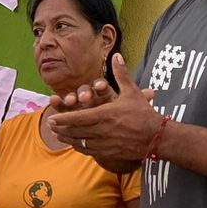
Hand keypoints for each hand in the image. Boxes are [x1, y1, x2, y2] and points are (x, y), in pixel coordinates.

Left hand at [47, 53, 163, 163]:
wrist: (157, 137)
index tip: (51, 118)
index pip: (78, 118)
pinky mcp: (109, 152)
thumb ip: (121, 74)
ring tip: (56, 134)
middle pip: (75, 131)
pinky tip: (73, 144)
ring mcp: (105, 143)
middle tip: (49, 125)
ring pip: (80, 142)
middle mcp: (102, 130)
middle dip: (60, 128)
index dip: (63, 119)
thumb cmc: (144, 114)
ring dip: (66, 138)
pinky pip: (89, 151)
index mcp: (105, 115)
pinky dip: (79, 147)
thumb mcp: (132, 92)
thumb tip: (116, 56)